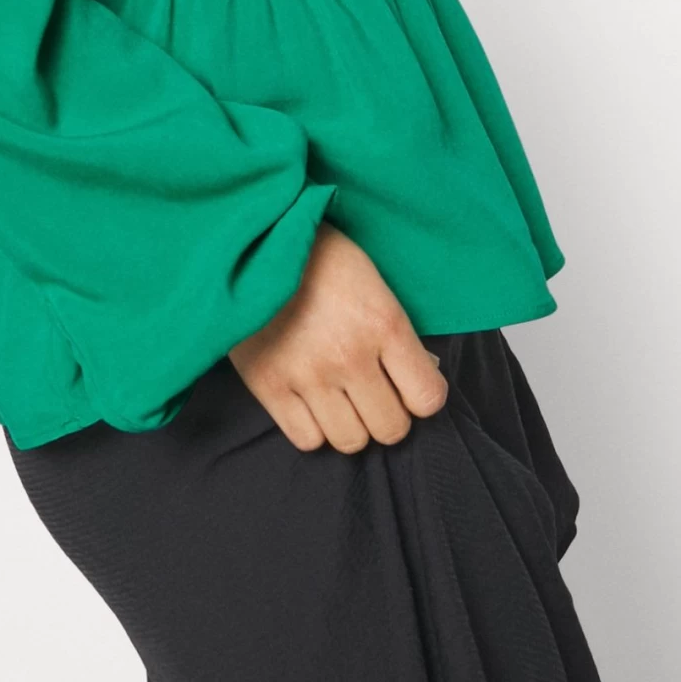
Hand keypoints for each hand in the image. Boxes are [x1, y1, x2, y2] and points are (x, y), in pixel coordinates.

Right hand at [227, 220, 449, 452]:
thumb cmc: (319, 254)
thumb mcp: (372, 280)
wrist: (253, 240)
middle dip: (388, 414)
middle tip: (373, 393)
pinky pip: (306, 440)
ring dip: (350, 424)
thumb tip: (414, 374)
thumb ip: (394, 331)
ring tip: (339, 398)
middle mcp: (351, 357)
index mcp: (384, 323)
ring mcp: (308, 375)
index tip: (409, 386)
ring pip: (351, 441)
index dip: (422, 396)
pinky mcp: (269, 385)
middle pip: (391, 429)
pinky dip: (312, 427)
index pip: (427, 397)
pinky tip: (309, 400)